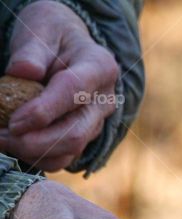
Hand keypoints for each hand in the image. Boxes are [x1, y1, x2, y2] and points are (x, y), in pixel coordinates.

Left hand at [0, 1, 120, 170]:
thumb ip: (31, 51)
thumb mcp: (41, 30)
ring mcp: (97, 122)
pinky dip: (36, 157)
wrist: (67, 47)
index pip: (74, 93)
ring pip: (70, 151)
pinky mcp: (85, 136)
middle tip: (0, 138)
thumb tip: (22, 72)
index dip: (43, 111)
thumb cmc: (52, 36)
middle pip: (75, 133)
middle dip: (35, 142)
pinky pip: (63, 158)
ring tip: (2, 140)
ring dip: (32, 152)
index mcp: (100, 67)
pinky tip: (14, 144)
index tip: (13, 122)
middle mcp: (104, 100)